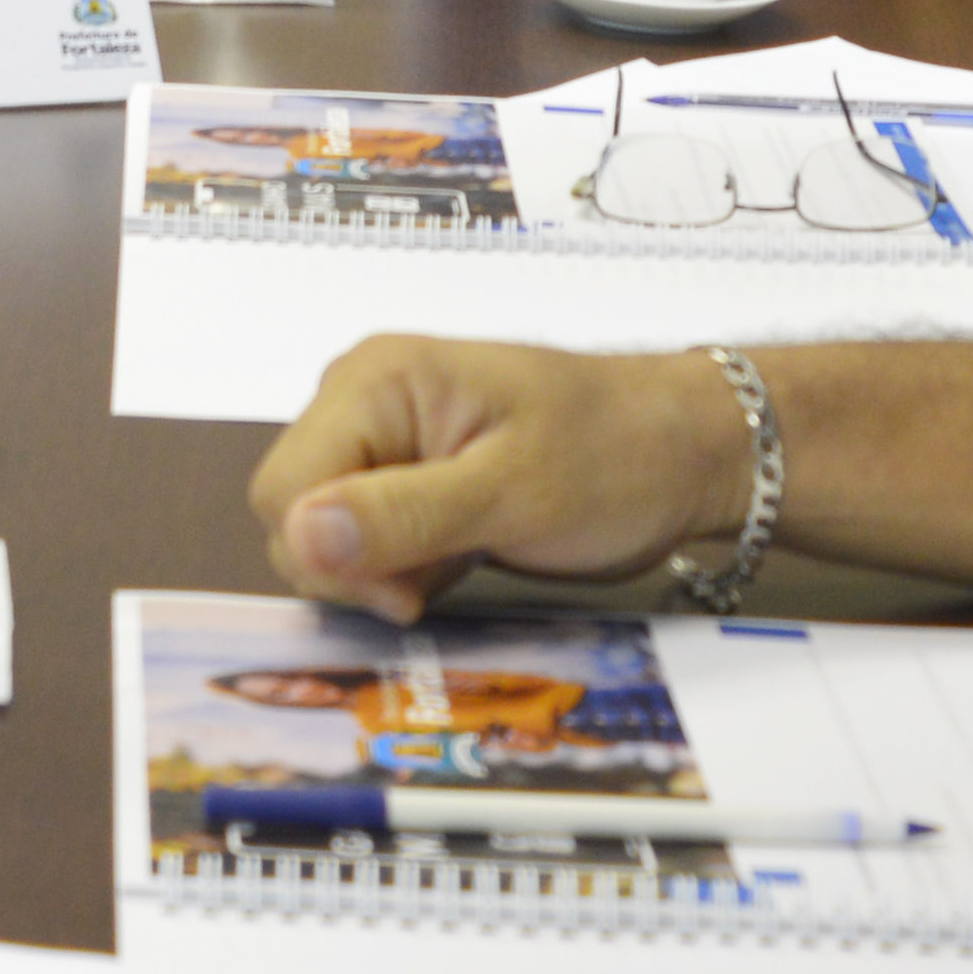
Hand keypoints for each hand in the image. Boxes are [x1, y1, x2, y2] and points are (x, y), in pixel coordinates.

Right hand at [251, 338, 754, 622]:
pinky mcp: (411, 478)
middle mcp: (364, 402)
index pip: (284, 488)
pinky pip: (366, 538)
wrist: (688, 453)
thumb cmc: (615, 458)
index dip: (329, 554)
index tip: (407, 591)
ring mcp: (386, 440)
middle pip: (293, 511)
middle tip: (433, 584)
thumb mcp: (513, 492)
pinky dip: (400, 568)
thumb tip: (299, 534)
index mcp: (374, 382)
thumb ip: (404, 513)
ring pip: (325, 533)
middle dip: (352, 567)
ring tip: (457, 562)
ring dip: (379, 571)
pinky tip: (456, 562)